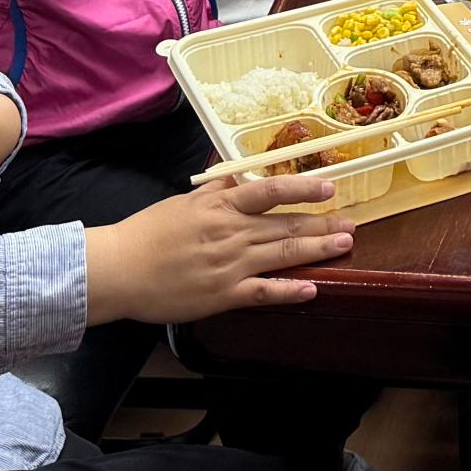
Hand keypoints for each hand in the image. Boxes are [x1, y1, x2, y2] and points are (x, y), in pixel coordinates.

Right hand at [84, 174, 352, 325]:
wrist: (119, 269)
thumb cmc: (148, 232)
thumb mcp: (184, 201)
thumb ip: (216, 189)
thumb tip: (238, 176)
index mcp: (221, 206)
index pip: (270, 192)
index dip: (303, 189)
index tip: (329, 189)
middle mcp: (231, 232)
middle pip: (286, 225)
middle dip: (323, 224)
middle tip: (351, 224)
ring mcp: (230, 265)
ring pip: (283, 254)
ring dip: (318, 250)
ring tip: (344, 245)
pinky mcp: (223, 295)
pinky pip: (264, 292)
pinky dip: (290, 290)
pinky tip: (312, 288)